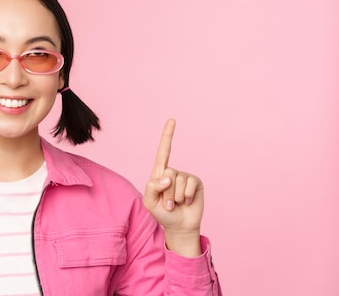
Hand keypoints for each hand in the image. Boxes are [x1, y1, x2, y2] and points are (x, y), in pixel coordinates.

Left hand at [143, 119, 203, 255]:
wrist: (179, 226)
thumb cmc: (162, 213)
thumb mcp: (149, 202)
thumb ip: (151, 187)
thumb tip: (167, 176)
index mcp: (159, 173)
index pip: (163, 151)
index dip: (167, 136)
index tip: (172, 120)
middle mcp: (172, 172)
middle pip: (167, 174)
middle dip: (166, 193)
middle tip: (168, 204)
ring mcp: (185, 177)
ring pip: (178, 182)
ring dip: (176, 197)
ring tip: (176, 203)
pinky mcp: (196, 183)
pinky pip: (190, 185)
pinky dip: (186, 196)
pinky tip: (187, 202)